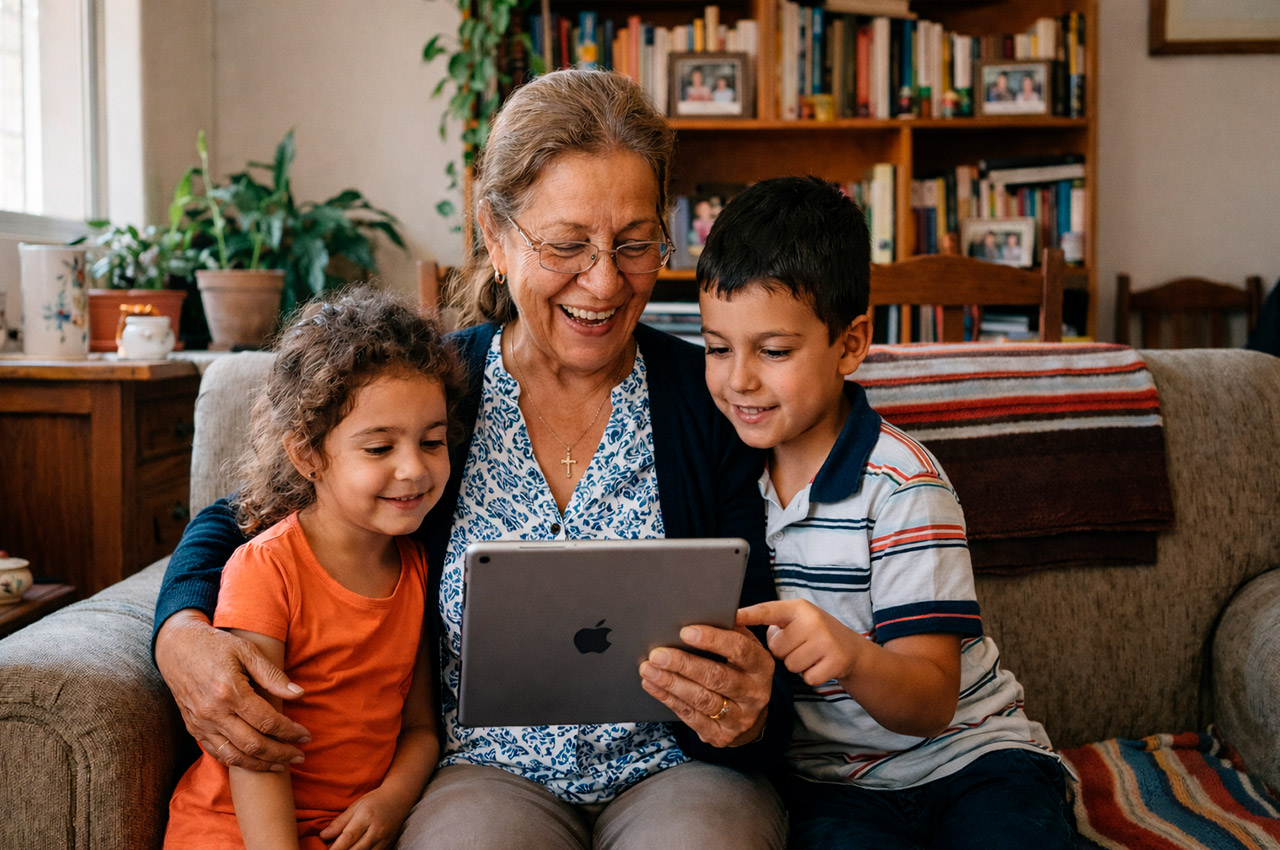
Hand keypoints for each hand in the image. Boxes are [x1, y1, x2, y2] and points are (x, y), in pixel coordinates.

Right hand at [154, 610, 309, 770]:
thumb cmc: (216, 645)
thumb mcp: (247, 651)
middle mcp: (213, 712)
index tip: (305, 736)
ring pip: (234, 756)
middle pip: (253, 744)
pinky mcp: (193, 728)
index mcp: (229, 691)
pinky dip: (238, 761)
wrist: (176, 647)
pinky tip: (255, 761)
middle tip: (300, 755)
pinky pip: (217, 753)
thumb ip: (272, 675)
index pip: (267, 721)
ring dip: (261, 764)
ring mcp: (200, 723)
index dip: (289, 732)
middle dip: (281, 753)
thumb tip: (298, 694)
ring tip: (282, 764)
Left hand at [319, 786, 414, 849]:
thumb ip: (339, 822)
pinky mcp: (388, 846)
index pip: (348, 837)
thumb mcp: (355, 806)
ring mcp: (384, 840)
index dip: (335, 848)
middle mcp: (376, 830)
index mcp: (366, 817)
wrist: (398, 799)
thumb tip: (323, 836)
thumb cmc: (374, 801)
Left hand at [639, 624, 772, 747]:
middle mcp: (754, 693)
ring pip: (701, 699)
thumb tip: (700, 612)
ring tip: (648, 669)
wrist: (750, 713)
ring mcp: (740, 717)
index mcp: (761, 665)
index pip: (739, 650)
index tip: (685, 632)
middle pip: (717, 677)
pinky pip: (691, 716)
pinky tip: (653, 685)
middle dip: (684, 664)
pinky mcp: (722, 735)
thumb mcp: (744, 648)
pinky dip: (668, 699)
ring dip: (671, 683)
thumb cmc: (739, 669)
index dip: (712, 640)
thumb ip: (730, 631)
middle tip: (658, 654)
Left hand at [737, 599, 863, 686]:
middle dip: (784, 652)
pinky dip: (812, 675)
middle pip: (776, 648)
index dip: (748, 615)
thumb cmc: (813, 635)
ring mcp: (826, 639)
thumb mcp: (796, 622)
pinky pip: (807, 677)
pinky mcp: (836, 660)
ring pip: (790, 664)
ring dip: (797, 664)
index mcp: (797, 608)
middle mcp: (812, 620)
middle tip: (800, 645)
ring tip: (811, 654)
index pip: (768, 611)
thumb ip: (772, 624)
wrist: (852, 649)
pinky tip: (821, 665)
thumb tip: (740, 632)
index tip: (730, 617)